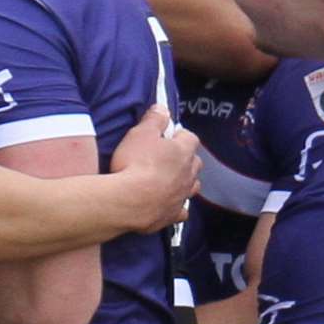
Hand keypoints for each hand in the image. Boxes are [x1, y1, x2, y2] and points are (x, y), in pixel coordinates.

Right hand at [109, 108, 200, 232]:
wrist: (128, 201)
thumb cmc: (134, 164)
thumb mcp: (140, 133)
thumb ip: (154, 119)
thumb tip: (162, 108)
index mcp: (183, 151)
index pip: (190, 137)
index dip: (180, 135)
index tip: (167, 136)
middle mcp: (188, 174)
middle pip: (195, 163)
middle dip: (185, 159)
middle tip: (167, 157)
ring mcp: (182, 196)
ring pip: (192, 186)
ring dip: (184, 181)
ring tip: (170, 180)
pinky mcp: (173, 214)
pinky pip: (182, 210)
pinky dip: (177, 206)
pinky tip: (168, 204)